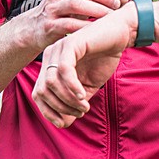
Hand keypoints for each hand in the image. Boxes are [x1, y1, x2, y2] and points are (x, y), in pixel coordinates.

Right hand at [17, 0, 128, 51]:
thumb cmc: (63, 10)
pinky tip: (96, 29)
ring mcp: (52, 7)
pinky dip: (85, 26)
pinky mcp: (49, 24)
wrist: (34, 28)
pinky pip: (69, 24)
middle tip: (117, 4)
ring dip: (97, 10)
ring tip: (109, 16)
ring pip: (76, 4)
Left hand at [32, 3, 136, 127]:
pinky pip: (64, 70)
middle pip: (41, 91)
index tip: (66, 122)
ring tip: (83, 105)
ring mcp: (58, 49)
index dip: (49, 112)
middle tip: (80, 112)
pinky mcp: (70, 44)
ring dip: (67, 100)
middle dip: (60, 108)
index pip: (38, 95)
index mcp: (50, 65)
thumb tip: (63, 123)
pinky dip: (72, 87)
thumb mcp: (87, 86)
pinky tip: (83, 95)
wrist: (120, 34)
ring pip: (50, 83)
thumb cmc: (104, 58)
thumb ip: (74, 102)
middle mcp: (50, 56)